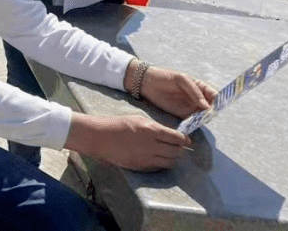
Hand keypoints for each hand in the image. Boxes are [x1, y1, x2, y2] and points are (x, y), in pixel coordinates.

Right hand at [67, 113, 190, 171]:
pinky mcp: (141, 167)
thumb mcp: (138, 119)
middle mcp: (151, 145)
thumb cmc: (118, 124)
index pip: (177, 138)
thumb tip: (170, 134)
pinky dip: (162, 163)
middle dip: (180, 149)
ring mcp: (146, 158)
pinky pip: (159, 167)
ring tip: (169, 153)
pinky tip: (157, 157)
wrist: (100, 137)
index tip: (187, 141)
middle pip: (177, 152)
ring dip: (172, 157)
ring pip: (170, 162)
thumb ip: (155, 127)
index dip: (185, 140)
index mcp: (151, 130)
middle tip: (179, 147)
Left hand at [136, 65, 214, 117]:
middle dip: (212, 112)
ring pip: (204, 116)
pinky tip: (194, 123)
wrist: (147, 83)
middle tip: (209, 115)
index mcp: (201, 87)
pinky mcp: (183, 115)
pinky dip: (195, 123)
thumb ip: (194, 91)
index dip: (219, 101)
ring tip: (201, 119)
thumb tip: (207, 106)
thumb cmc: (165, 77)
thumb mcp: (181, 79)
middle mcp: (199, 98)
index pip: (215, 95)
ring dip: (204, 119)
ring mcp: (192, 107)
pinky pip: (193, 121)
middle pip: (211, 108)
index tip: (218, 107)